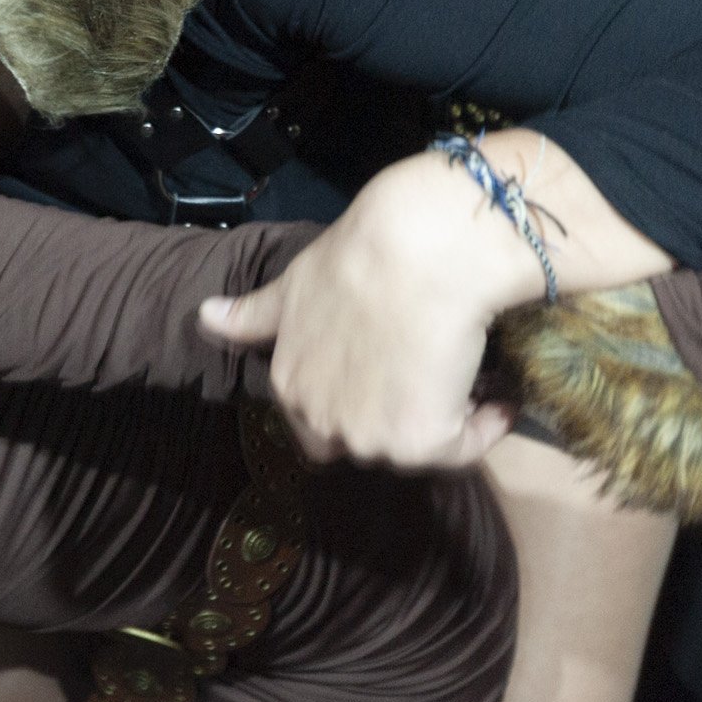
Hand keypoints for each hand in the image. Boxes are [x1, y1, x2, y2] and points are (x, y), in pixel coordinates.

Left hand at [199, 150, 525, 465]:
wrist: (416, 252)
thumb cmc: (357, 258)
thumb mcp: (294, 285)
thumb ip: (256, 316)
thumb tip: (205, 317)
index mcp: (288, 386)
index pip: (319, 429)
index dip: (358, 403)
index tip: (391, 371)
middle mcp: (320, 420)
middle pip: (367, 443)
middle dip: (396, 416)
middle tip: (427, 370)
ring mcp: (368, 437)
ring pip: (415, 448)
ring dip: (441, 418)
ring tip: (460, 369)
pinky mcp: (420, 443)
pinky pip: (464, 448)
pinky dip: (485, 424)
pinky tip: (496, 390)